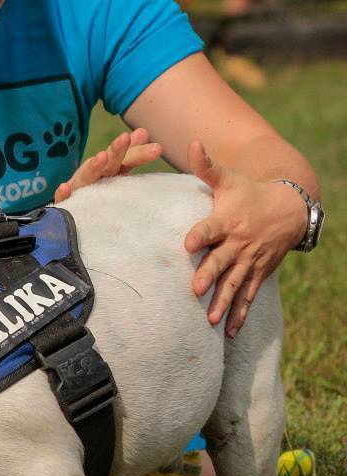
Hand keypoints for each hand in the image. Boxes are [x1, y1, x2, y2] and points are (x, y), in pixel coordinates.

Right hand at [53, 129, 161, 202]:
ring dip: (93, 166)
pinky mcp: (66, 204)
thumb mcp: (115, 172)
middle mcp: (95, 176)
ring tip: (101, 157)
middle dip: (116, 151)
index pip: (126, 158)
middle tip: (125, 139)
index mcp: (110, 170)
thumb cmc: (98, 191)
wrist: (72, 212)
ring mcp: (79, 189)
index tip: (157, 149)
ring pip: (86, 177)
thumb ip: (131, 154)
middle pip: (108, 163)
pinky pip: (63, 200)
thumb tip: (143, 131)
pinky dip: (63, 194)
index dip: (138, 152)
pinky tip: (64, 188)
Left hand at [184, 140, 306, 336]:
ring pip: (235, 284)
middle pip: (222, 261)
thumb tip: (190, 142)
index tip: (187, 245)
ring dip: (223, 303)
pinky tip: (229, 332)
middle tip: (196, 290)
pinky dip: (240, 314)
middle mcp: (239, 243)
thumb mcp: (229, 179)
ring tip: (211, 321)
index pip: (210, 228)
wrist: (289, 208)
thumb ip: (206, 166)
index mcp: (227, 220)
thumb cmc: (249, 192)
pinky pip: (248, 296)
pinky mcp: (258, 273)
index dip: (199, 235)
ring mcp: (250, 261)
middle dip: (210, 275)